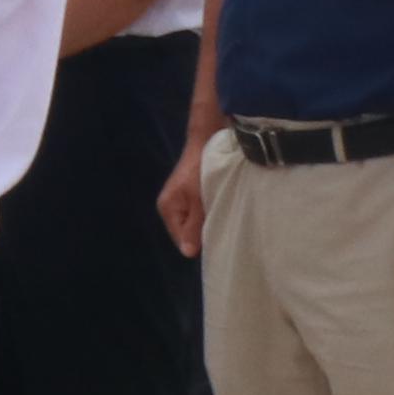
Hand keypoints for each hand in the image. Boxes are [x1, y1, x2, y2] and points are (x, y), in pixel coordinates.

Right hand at [156, 138, 212, 260]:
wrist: (207, 140)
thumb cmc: (201, 170)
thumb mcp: (199, 201)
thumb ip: (193, 227)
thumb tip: (188, 253)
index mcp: (167, 209)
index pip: (181, 240)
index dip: (199, 242)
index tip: (218, 241)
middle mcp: (172, 207)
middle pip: (188, 231)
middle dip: (204, 231)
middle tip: (224, 230)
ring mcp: (182, 200)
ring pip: (197, 221)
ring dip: (210, 220)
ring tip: (226, 219)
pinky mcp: (193, 194)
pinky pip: (202, 211)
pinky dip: (212, 211)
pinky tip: (224, 209)